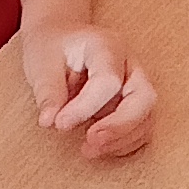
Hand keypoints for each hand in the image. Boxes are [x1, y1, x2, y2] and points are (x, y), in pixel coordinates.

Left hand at [21, 17, 156, 162]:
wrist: (61, 37)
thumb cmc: (53, 46)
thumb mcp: (41, 62)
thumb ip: (48, 92)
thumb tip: (50, 122)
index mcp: (107, 45)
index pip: (108, 80)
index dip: (85, 107)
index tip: (59, 123)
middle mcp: (129, 64)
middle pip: (143, 98)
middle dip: (120, 126)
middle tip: (91, 142)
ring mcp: (135, 84)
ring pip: (146, 117)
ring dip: (121, 139)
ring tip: (89, 150)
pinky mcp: (133, 104)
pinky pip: (141, 128)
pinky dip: (124, 143)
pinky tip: (100, 148)